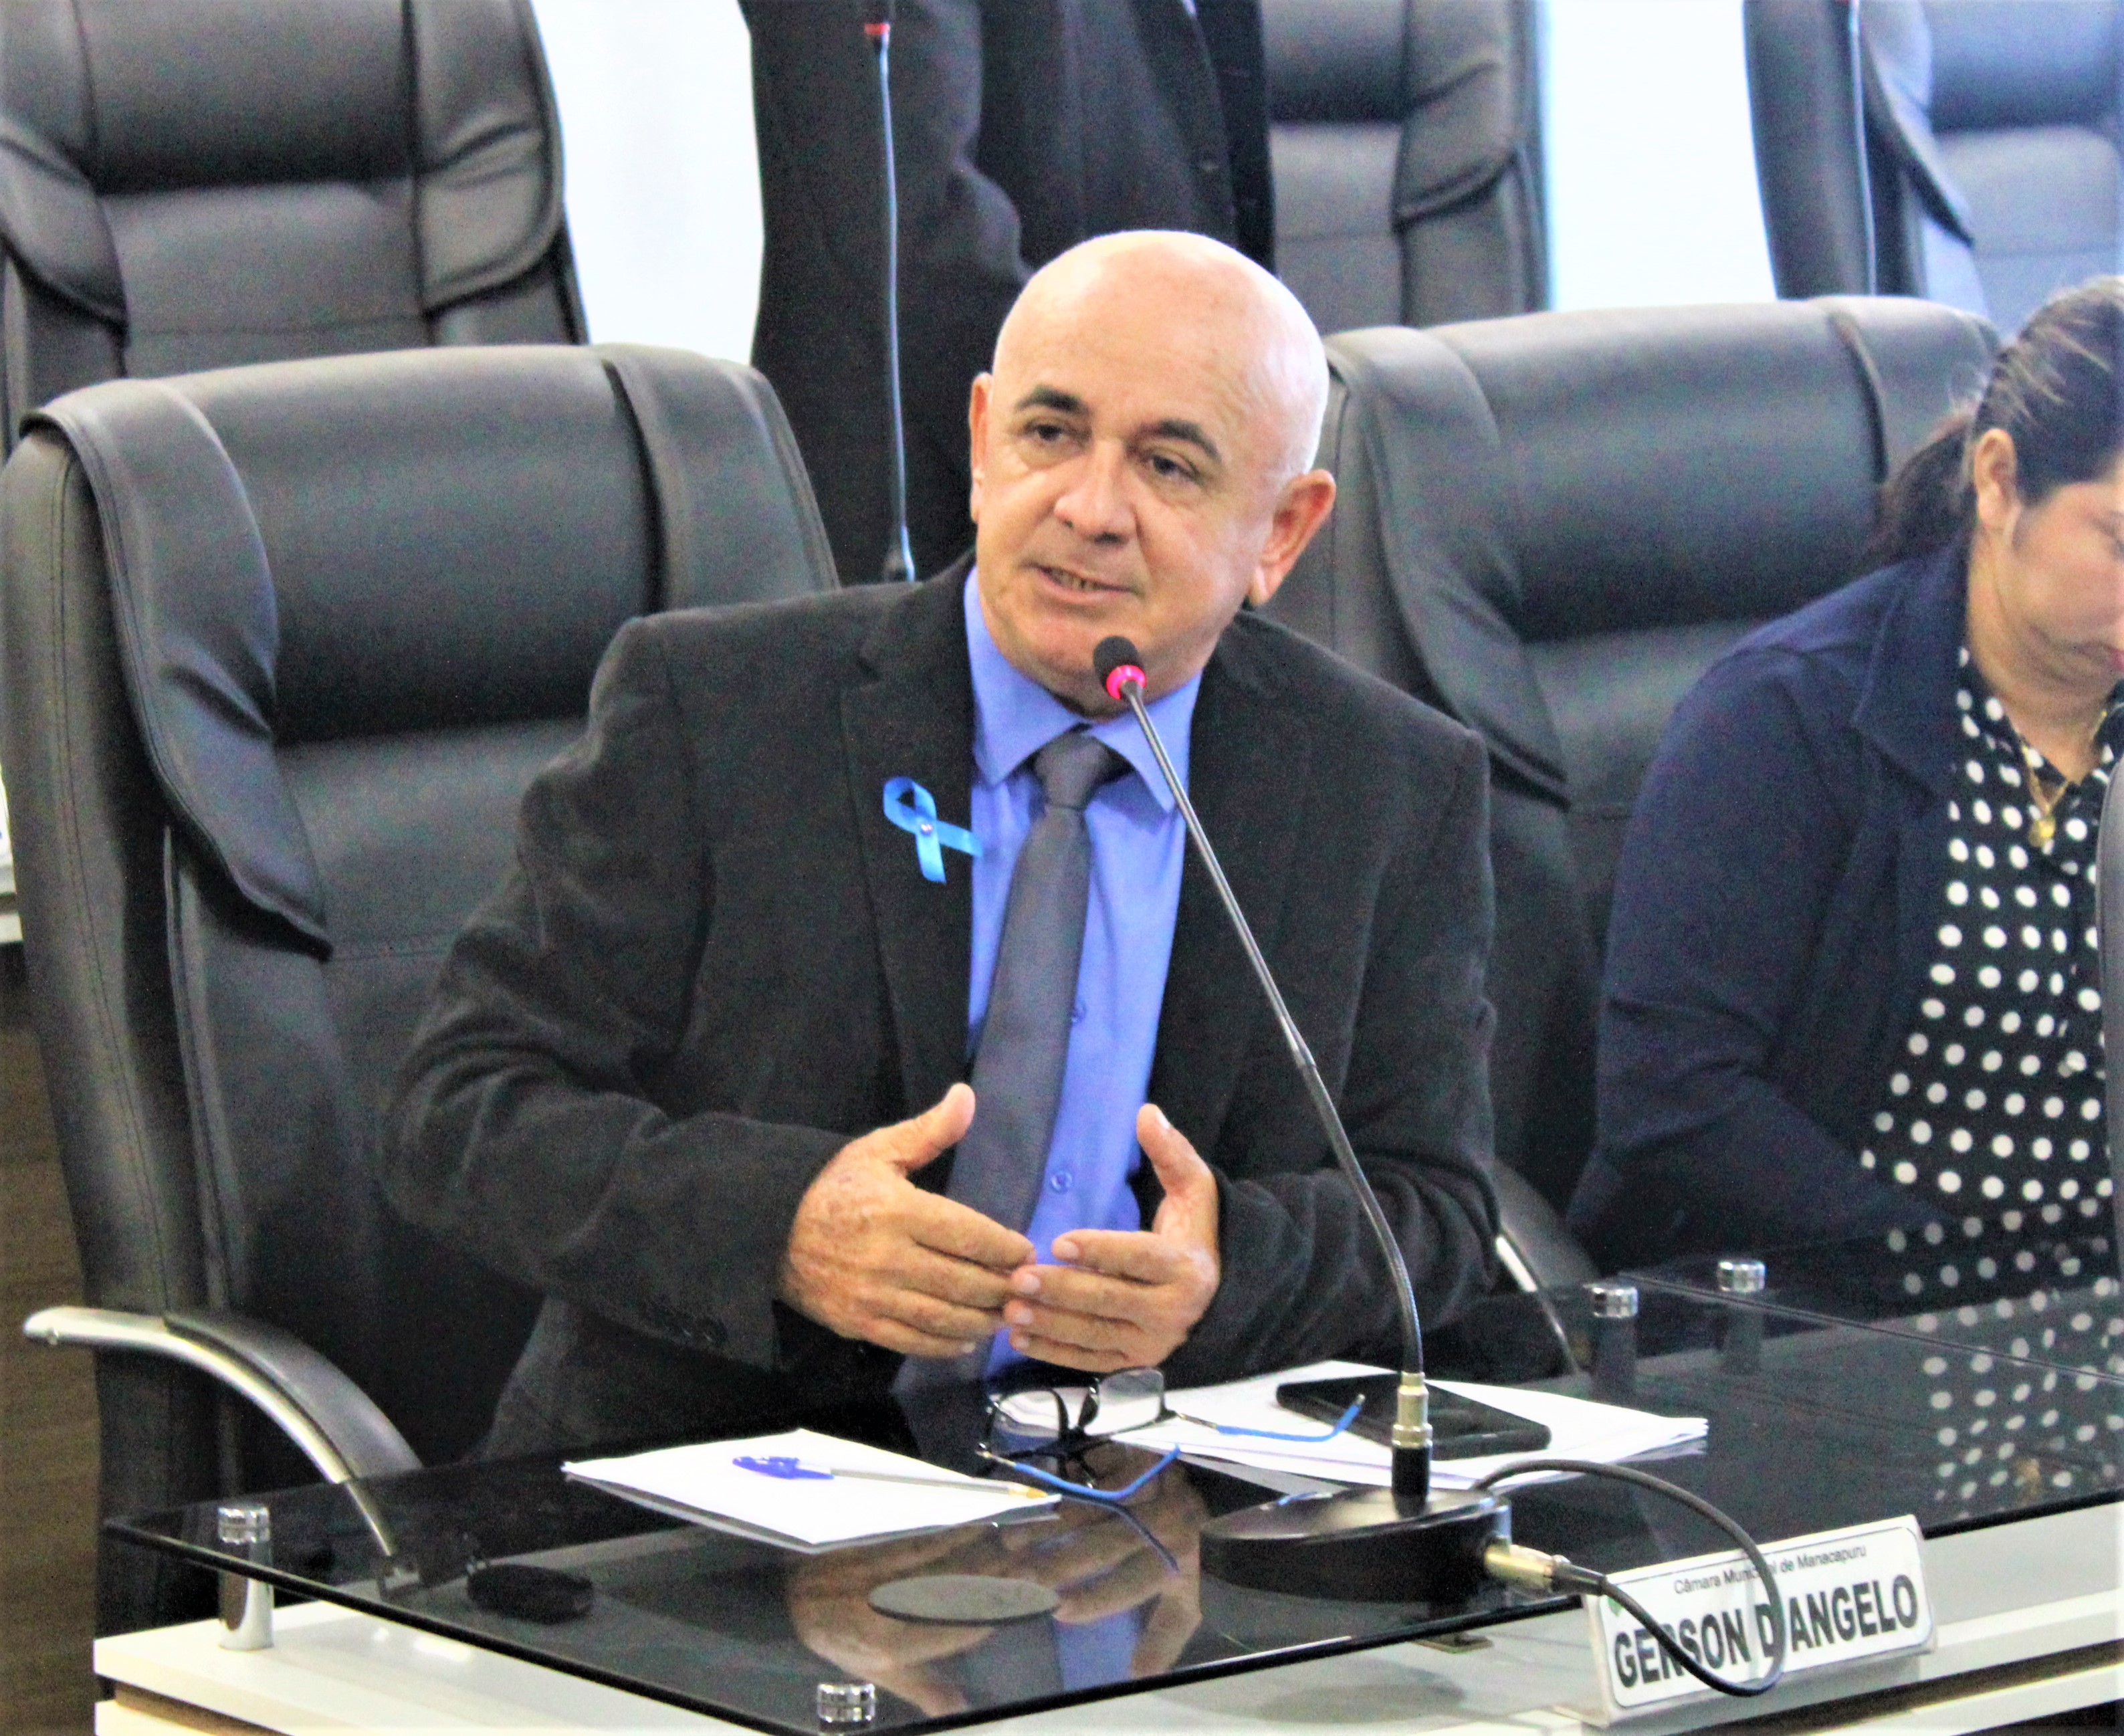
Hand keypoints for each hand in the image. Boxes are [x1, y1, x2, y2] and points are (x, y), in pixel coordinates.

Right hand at [778, 1084, 1033, 1356]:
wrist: (769, 1228)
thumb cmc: (833, 1186)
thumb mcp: (878, 1150)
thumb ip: (928, 1131)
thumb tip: (967, 1096)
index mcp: (899, 1210)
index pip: (970, 1235)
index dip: (1006, 1248)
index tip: (1025, 1252)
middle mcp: (889, 1257)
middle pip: (965, 1281)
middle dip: (1002, 1287)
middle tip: (1023, 1287)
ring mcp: (872, 1295)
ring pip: (944, 1317)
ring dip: (982, 1320)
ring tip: (1003, 1314)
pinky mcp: (857, 1323)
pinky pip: (913, 1342)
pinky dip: (946, 1345)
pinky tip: (967, 1338)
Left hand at [1001, 1104, 1218, 1370]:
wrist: (1219, 1292)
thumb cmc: (1195, 1232)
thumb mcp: (1194, 1188)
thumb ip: (1170, 1152)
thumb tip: (1145, 1112)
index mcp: (1185, 1267)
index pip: (1138, 1258)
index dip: (1099, 1250)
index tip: (1057, 1242)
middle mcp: (1172, 1311)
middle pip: (1109, 1299)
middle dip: (1061, 1290)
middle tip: (1018, 1278)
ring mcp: (1153, 1342)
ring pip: (1095, 1334)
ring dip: (1050, 1324)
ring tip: (1009, 1310)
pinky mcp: (1135, 1362)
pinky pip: (1091, 1361)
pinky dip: (1054, 1353)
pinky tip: (1020, 1339)